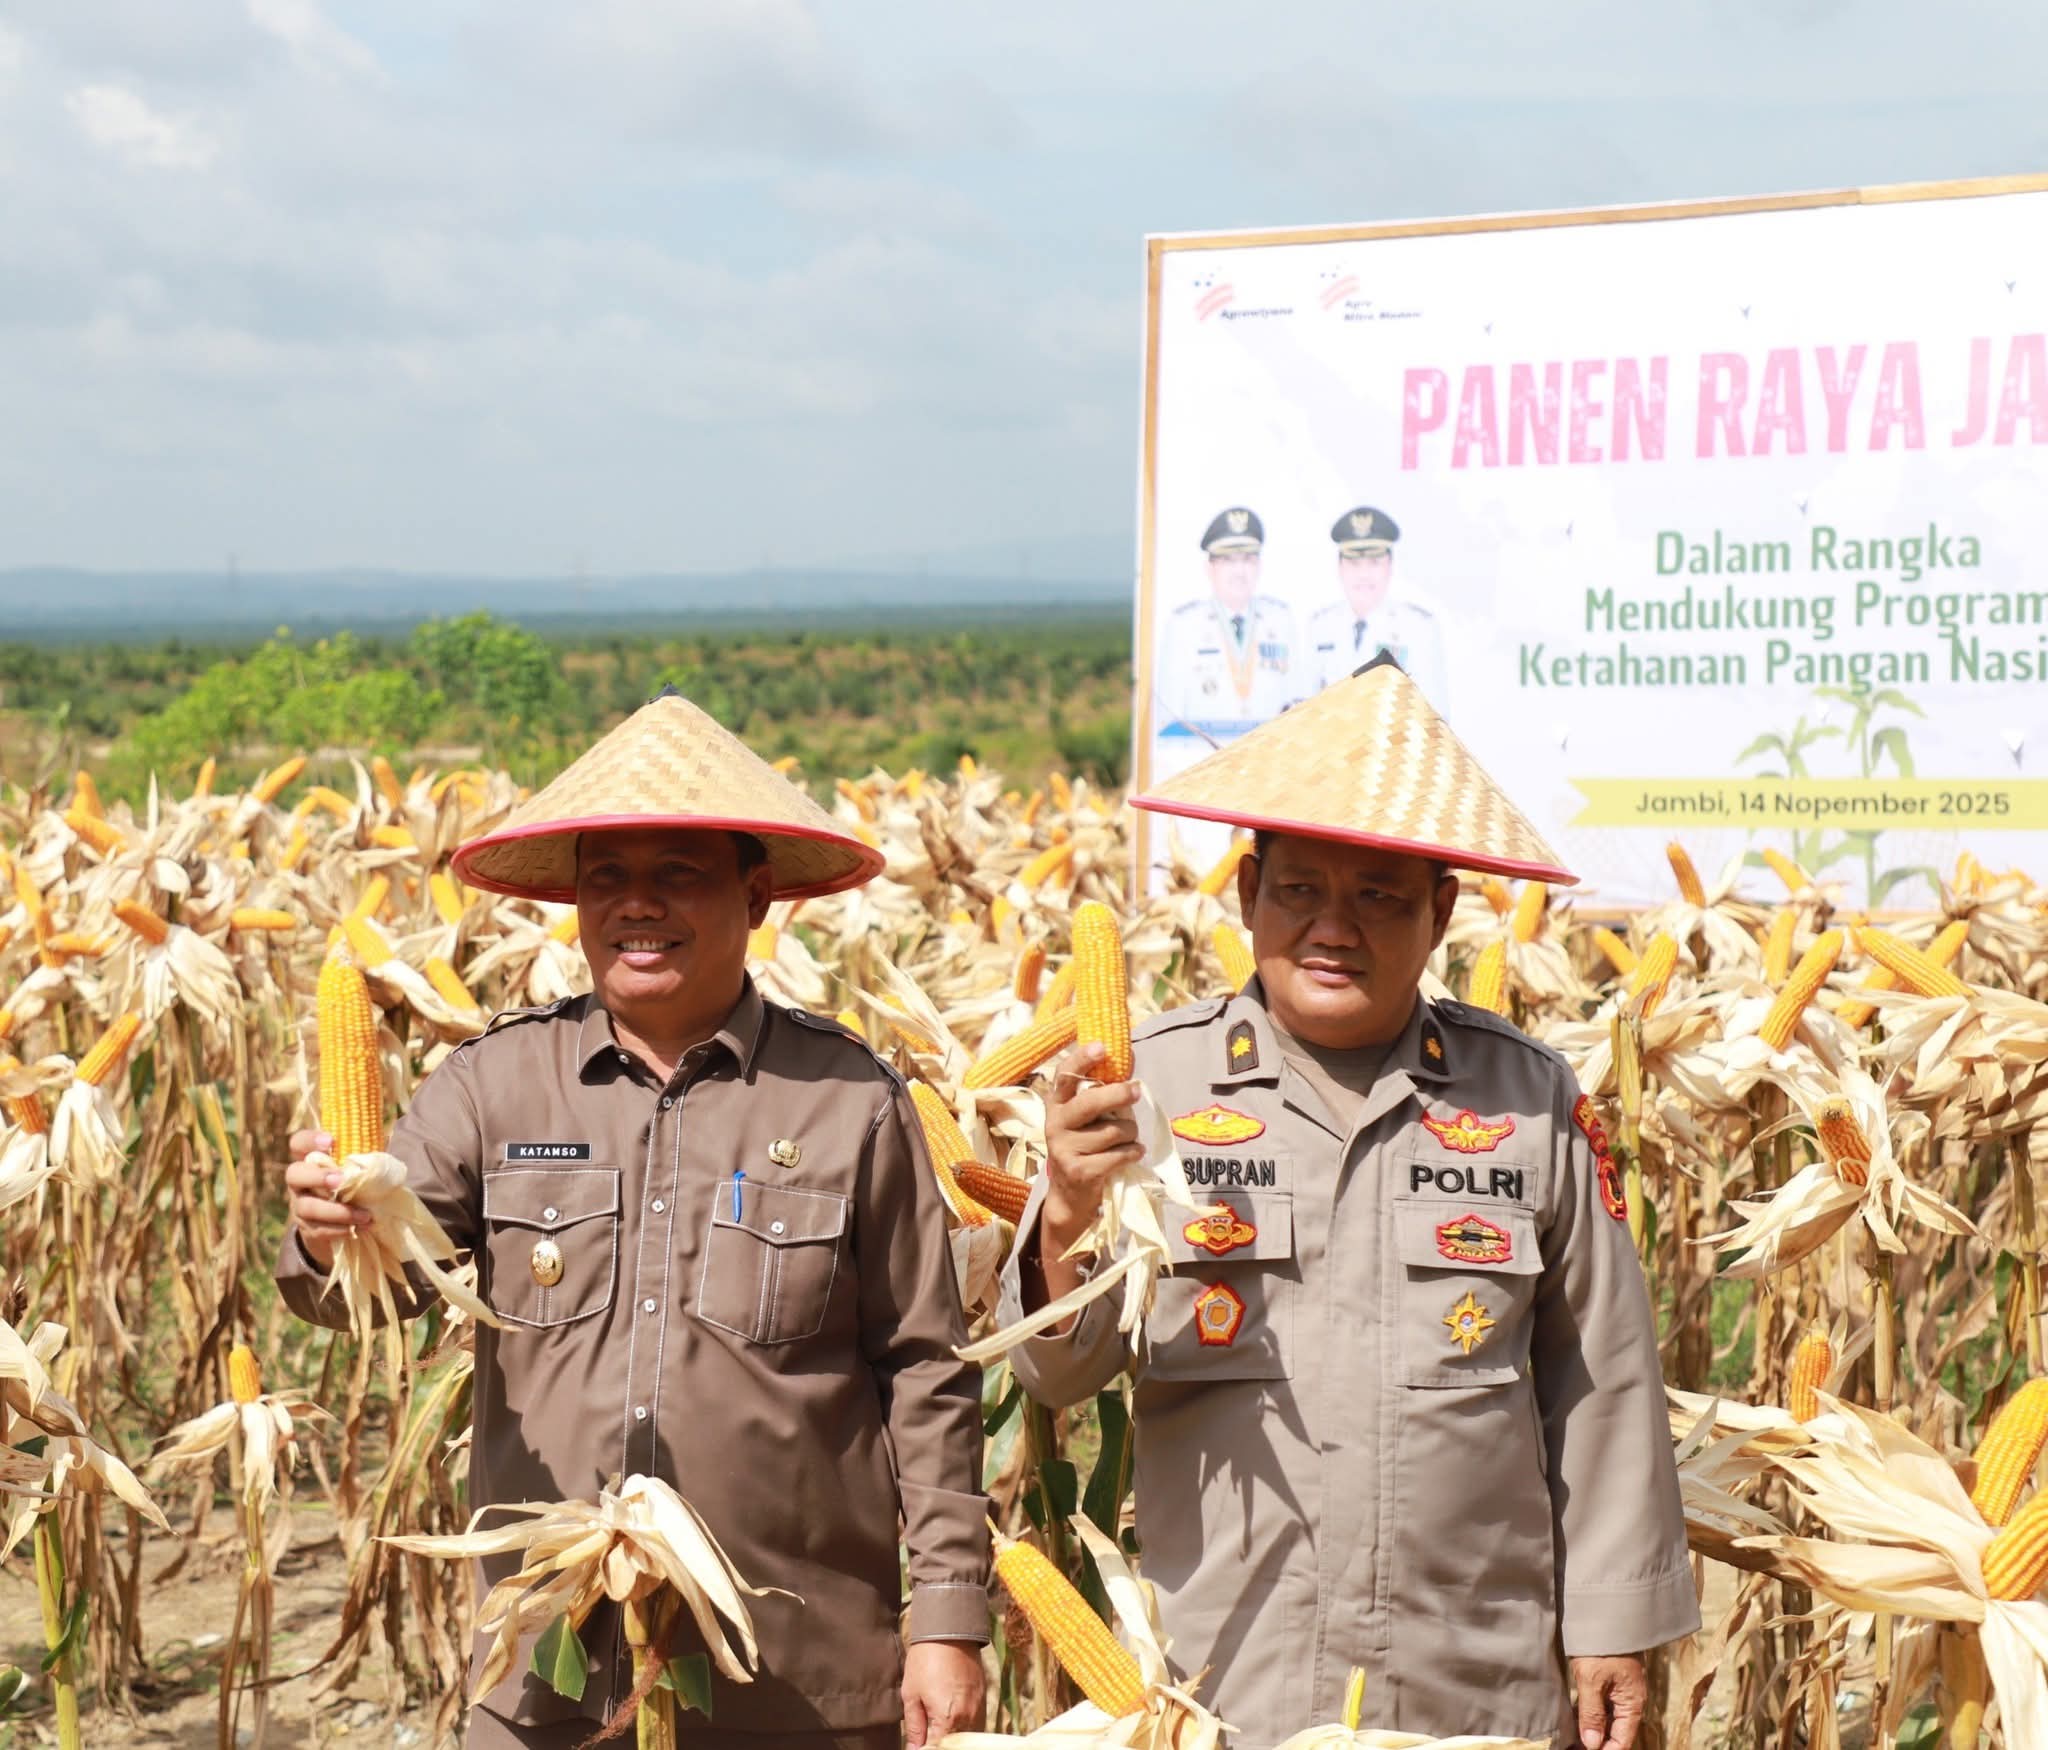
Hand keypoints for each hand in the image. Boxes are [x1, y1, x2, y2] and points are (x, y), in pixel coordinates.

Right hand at [284, 1127, 370, 1268]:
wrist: (338, 1221)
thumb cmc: (353, 1183)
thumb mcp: (357, 1168)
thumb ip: (365, 1158)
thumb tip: (384, 1158)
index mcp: (312, 1159)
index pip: (299, 1143)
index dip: (309, 1139)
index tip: (331, 1141)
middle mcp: (299, 1181)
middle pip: (294, 1174)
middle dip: (317, 1177)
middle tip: (340, 1180)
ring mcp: (300, 1204)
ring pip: (307, 1207)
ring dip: (338, 1211)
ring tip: (365, 1215)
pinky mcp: (306, 1228)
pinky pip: (318, 1230)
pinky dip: (340, 1229)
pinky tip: (359, 1228)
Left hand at [902, 1639, 983, 1746]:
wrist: (949, 1631)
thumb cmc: (925, 1660)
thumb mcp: (912, 1694)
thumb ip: (915, 1728)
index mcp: (948, 1719)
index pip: (937, 1749)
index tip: (917, 1746)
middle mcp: (968, 1719)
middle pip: (956, 1747)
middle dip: (941, 1746)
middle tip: (927, 1738)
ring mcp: (979, 1709)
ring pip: (969, 1739)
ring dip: (954, 1741)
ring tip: (938, 1733)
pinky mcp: (984, 1700)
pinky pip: (977, 1726)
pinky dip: (965, 1731)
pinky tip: (952, 1725)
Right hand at [1041, 1043, 1143, 1257]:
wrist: (1069, 1196)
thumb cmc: (1084, 1148)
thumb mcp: (1084, 1121)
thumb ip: (1100, 1097)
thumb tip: (1128, 1066)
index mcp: (1056, 1105)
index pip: (1065, 1075)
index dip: (1082, 1059)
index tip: (1102, 1047)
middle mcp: (1055, 1124)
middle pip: (1090, 1102)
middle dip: (1118, 1095)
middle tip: (1136, 1091)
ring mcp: (1065, 1149)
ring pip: (1113, 1130)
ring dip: (1131, 1133)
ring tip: (1129, 1139)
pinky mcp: (1079, 1171)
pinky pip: (1119, 1154)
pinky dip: (1133, 1152)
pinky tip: (1132, 1153)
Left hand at [1570, 1654, 1646, 1749]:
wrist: (1606, 1611)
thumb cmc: (1601, 1646)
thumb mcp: (1591, 1679)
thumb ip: (1592, 1713)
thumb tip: (1592, 1744)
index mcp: (1632, 1703)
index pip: (1622, 1740)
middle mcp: (1629, 1699)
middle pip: (1616, 1731)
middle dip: (1596, 1742)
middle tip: (1573, 1746)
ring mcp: (1620, 1689)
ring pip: (1608, 1718)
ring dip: (1592, 1729)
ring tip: (1572, 1738)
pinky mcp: (1610, 1679)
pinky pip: (1602, 1704)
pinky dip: (1590, 1713)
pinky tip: (1575, 1718)